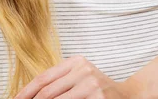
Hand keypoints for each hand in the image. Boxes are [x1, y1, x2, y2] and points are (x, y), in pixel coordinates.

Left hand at [13, 55, 133, 98]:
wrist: (130, 95)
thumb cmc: (99, 90)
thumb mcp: (80, 78)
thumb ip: (60, 83)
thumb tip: (34, 95)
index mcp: (75, 62)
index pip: (43, 78)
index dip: (26, 92)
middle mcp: (82, 70)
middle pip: (48, 91)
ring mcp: (91, 84)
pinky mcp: (97, 97)